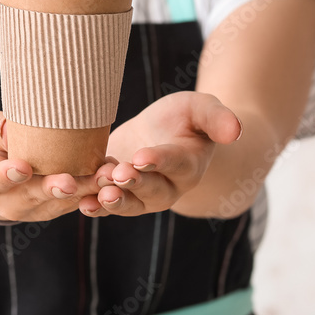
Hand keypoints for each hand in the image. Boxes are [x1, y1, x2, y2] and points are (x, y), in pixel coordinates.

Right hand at [0, 111, 100, 222]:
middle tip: (69, 182)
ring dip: (85, 190)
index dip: (6, 175)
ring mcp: (34, 209)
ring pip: (61, 203)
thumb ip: (0, 131)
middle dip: (53, 189)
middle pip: (32, 197)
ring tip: (105, 177)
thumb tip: (20, 126)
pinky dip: (95, 190)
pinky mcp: (56, 208)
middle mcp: (9, 202)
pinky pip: (77, 201)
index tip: (21, 167)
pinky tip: (112, 175)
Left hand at [79, 92, 241, 217]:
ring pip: (127, 204)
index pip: (175, 163)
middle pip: (151, 190)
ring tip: (96, 195)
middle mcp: (166, 187)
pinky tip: (78, 202)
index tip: (141, 157)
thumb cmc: (184, 117)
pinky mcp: (116, 193)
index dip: (159, 161)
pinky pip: (105, 205)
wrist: (162, 132)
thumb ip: (217, 118)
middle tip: (116, 175)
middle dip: (133, 184)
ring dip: (111, 201)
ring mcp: (140, 195)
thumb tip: (236, 129)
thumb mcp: (201, 108)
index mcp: (189, 165)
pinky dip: (91, 205)